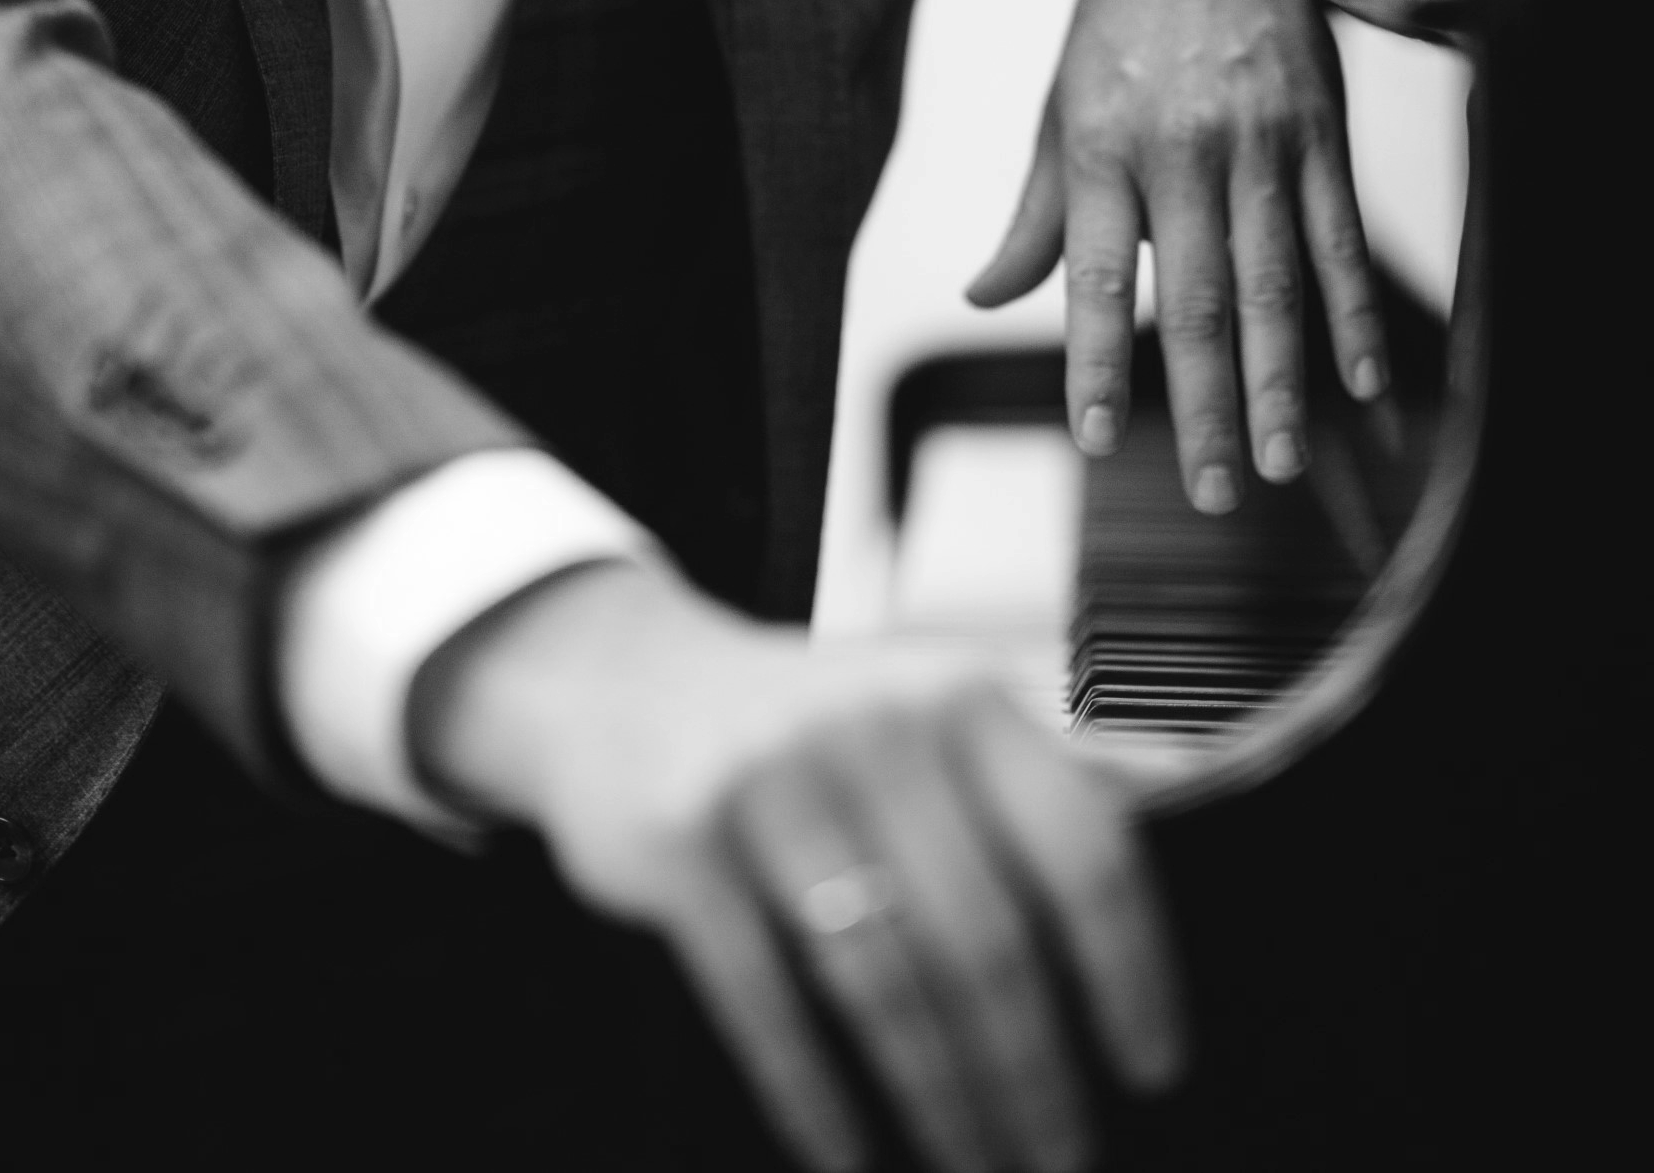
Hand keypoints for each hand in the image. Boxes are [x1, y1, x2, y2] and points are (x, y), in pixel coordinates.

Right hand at [410, 559, 1187, 1172]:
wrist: (622, 682)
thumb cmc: (815, 728)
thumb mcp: (930, 709)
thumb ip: (1042, 772)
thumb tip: (1184, 828)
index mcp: (963, 695)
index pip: (1080, 844)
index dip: (1129, 969)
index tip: (1153, 1068)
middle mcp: (876, 724)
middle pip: (988, 940)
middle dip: (1033, 1076)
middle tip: (1059, 1164)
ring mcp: (771, 780)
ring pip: (885, 984)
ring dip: (941, 1102)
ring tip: (976, 1172)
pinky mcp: (680, 841)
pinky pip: (764, 1002)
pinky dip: (814, 1098)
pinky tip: (852, 1160)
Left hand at [967, 0, 1388, 510]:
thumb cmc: (1119, 27)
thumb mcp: (1059, 108)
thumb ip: (1036, 215)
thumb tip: (984, 296)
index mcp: (1102, 146)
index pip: (1093, 274)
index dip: (1093, 359)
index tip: (1092, 438)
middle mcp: (1182, 149)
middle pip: (1197, 298)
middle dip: (1204, 404)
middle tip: (1211, 491)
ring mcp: (1260, 141)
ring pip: (1274, 280)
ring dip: (1280, 381)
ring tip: (1277, 462)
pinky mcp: (1321, 132)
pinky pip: (1339, 236)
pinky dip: (1351, 314)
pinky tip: (1359, 383)